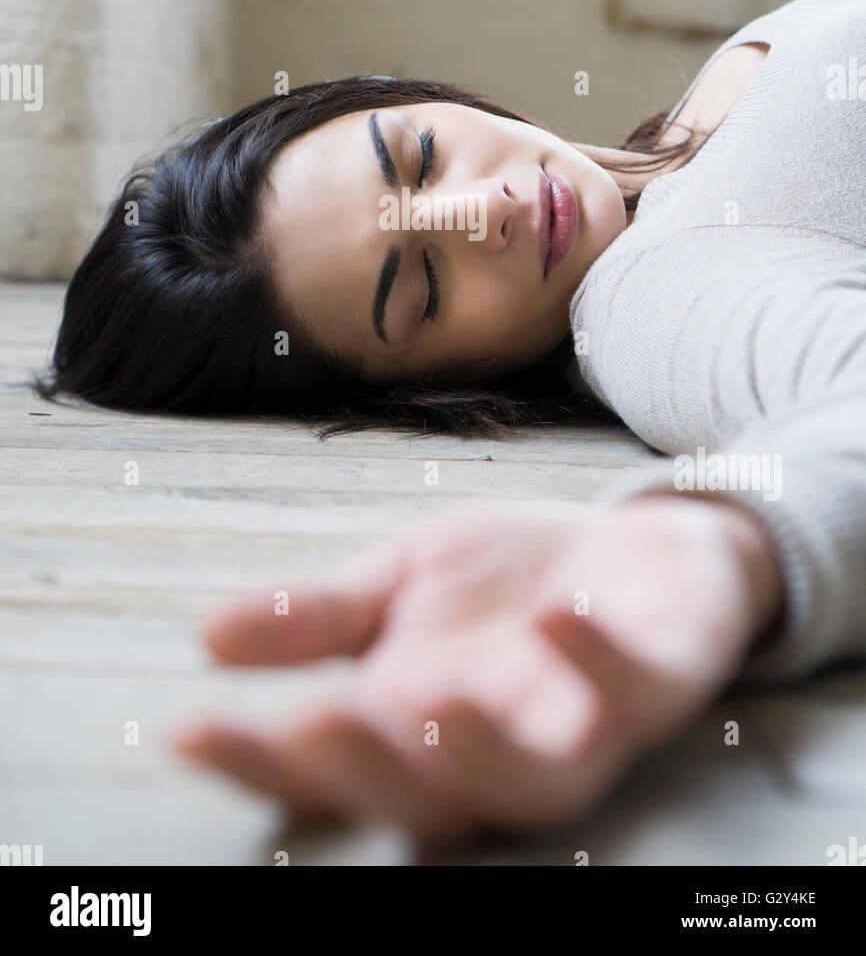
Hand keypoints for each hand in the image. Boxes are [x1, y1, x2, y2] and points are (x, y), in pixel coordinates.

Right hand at [170, 493, 782, 842]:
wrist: (639, 548)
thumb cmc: (510, 584)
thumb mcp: (402, 582)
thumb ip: (321, 617)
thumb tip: (207, 635)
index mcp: (417, 728)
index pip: (329, 766)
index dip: (257, 758)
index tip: (188, 728)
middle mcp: (494, 747)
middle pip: (424, 793)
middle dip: (369, 764)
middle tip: (313, 717)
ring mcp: (584, 723)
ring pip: (534, 780)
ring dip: (485, 748)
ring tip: (436, 698)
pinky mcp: (659, 683)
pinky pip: (635, 690)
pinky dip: (597, 661)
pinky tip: (557, 617)